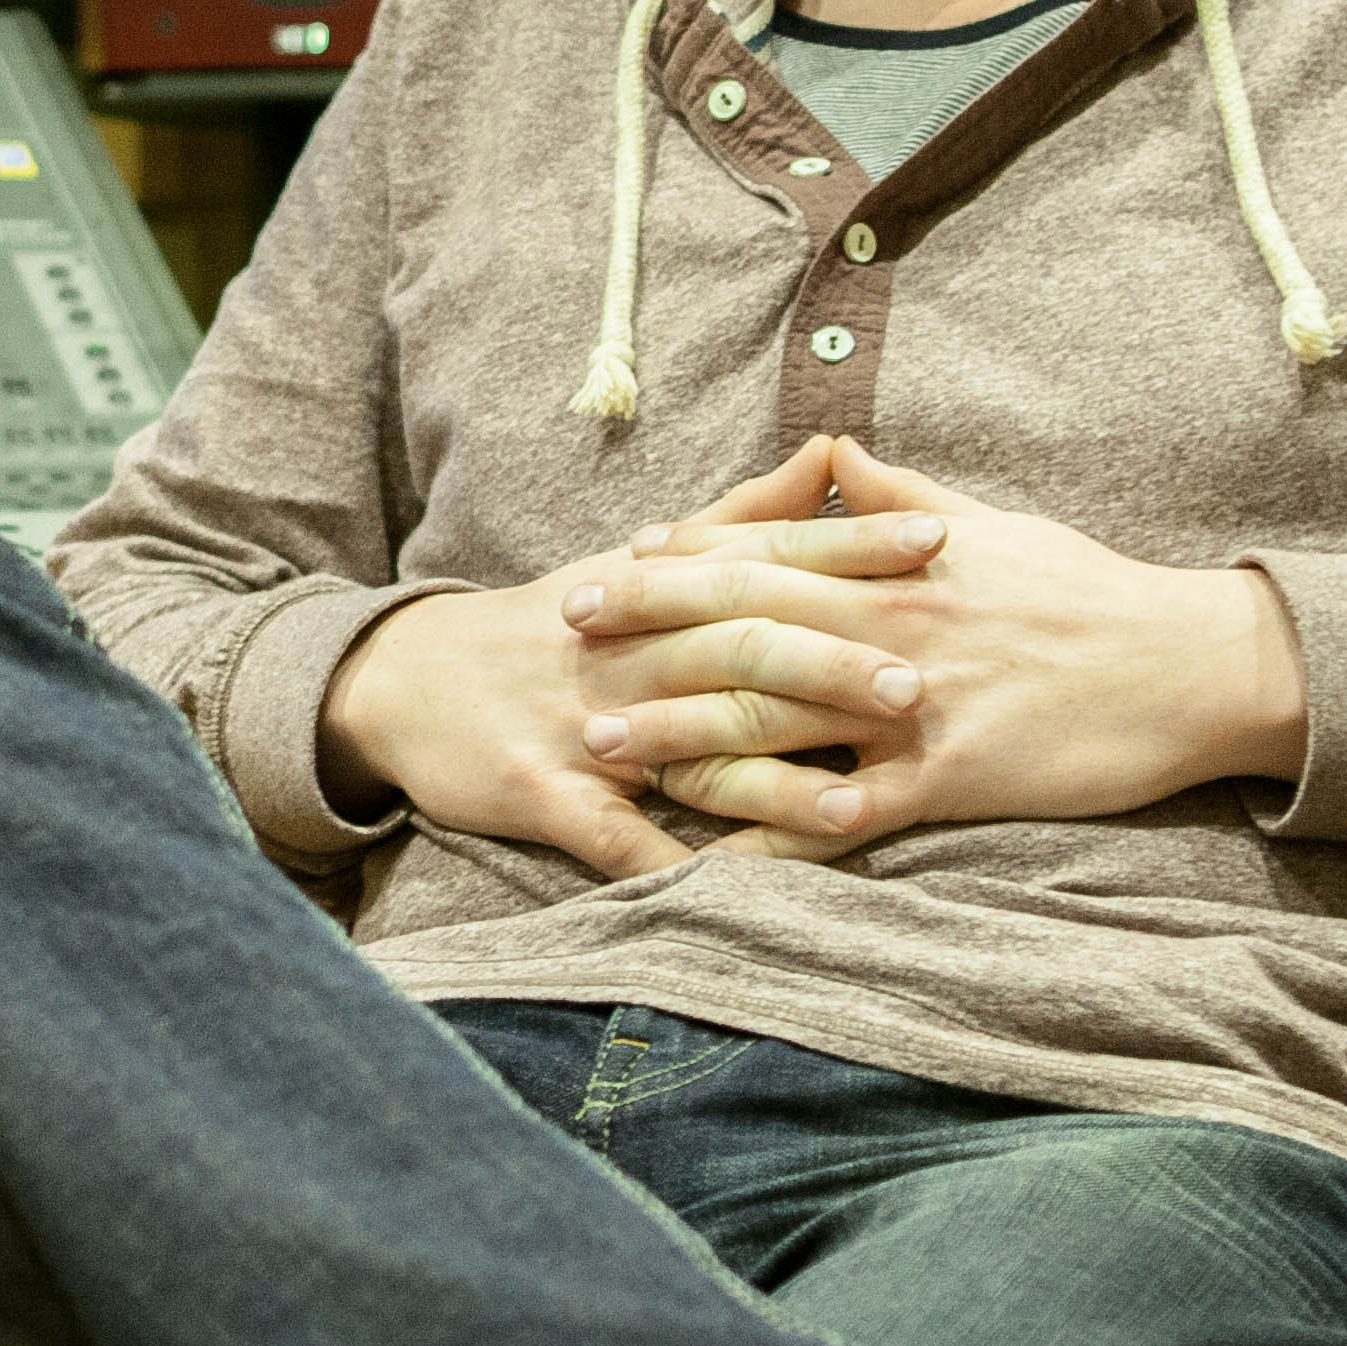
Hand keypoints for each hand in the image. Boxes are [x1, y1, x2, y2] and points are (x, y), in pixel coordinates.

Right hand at [317, 452, 915, 880]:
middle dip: (829, 664)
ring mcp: (585, 723)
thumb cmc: (555, 625)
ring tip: (858, 806)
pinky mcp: (542, 792)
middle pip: (737, 647)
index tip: (937, 542)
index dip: (850, 549)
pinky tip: (729, 894)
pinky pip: (612, 837)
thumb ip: (745, 516)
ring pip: (690, 748)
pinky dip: (667, 865)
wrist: (409, 680)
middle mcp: (629, 650)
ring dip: (774, 784)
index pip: (768, 558)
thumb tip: (834, 451)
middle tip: (920, 683)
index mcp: (660, 588)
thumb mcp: (643, 560)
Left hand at [565, 440, 1308, 852]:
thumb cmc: (1088, 590)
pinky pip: (846, 811)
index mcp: (895, 568)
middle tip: (568, 652)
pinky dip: (777, 832)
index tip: (611, 568)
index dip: (680, 565)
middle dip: (649, 641)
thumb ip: (900, 495)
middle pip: (743, 631)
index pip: (764, 557)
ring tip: (608, 753)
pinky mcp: (949, 778)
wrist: (1188, 663)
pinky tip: (714, 854)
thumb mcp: (991, 524)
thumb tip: (836, 451)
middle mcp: (890, 630)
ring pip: (775, 722)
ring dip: (682, 738)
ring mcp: (914, 707)